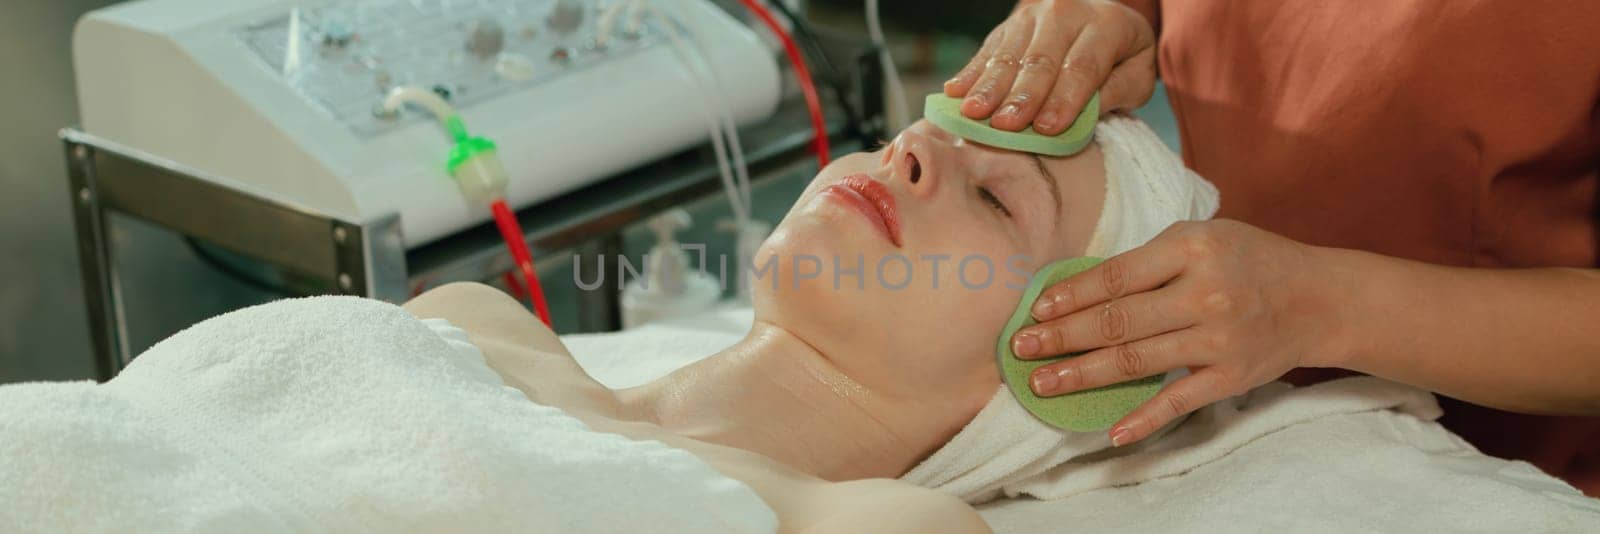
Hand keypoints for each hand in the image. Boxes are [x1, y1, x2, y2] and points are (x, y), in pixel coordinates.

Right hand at [944, 0, 1156, 133]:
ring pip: (1009, 54)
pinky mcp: (1008, 25)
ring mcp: (1033, 16)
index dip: (1064, 98)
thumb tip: (1083, 115)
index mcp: (1106, 24)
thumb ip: (1115, 92)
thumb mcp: (1136, 74)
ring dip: (989, 87)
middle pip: (1041, 59)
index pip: (1082, 66)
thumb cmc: (1120, 57)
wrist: (1098, 20)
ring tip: (974, 113)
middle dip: (1022, 95)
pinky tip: (954, 92)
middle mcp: (1066, 12)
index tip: (1047, 128)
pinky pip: (987, 50)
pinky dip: (970, 73)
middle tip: (1005, 125)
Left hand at [1010, 221, 1348, 445]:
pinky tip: (1110, 431)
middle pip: (1118, 321)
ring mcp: (1219, 338)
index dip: (1070, 296)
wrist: (1318, 299)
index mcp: (1192, 248)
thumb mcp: (1200, 237)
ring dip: (1083, 375)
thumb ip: (1146, 260)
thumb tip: (1078, 288)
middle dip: (1062, 338)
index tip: (1035, 311)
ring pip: (1136, 361)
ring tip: (1044, 383)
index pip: (1116, 276)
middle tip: (1020, 350)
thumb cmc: (1246, 260)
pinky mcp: (1231, 377)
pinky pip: (1178, 401)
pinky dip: (1143, 419)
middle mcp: (1205, 293)